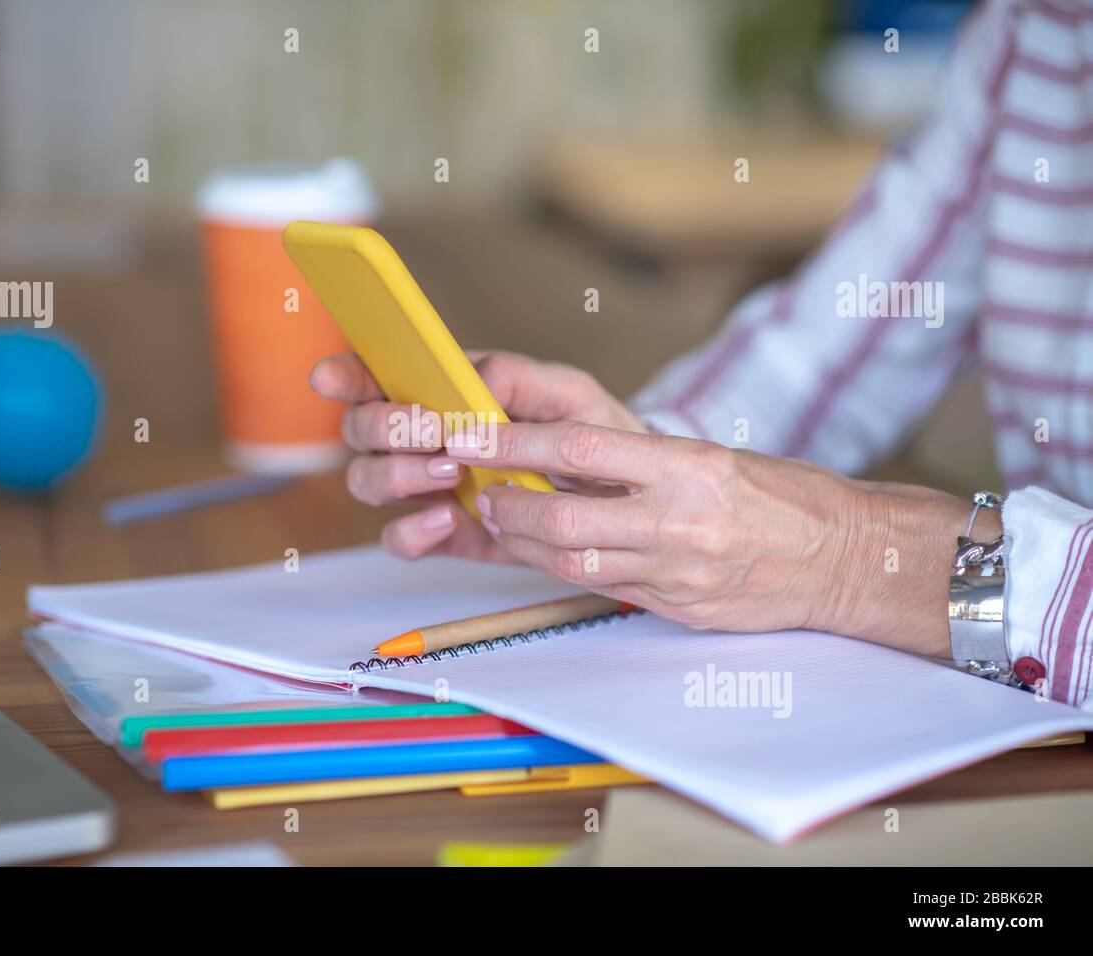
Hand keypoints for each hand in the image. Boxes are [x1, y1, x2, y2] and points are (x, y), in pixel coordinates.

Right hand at [309, 351, 647, 561]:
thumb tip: (473, 380)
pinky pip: (400, 540)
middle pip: (360, 431)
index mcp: (439, 392)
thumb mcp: (568, 394)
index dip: (344, 374)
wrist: (619, 500)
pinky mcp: (443, 535)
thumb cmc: (588, 432)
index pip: (375, 376)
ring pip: (369, 482)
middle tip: (429, 430)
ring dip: (398, 476)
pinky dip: (412, 532)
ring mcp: (425, 489)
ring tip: (449, 473)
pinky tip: (445, 520)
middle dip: (384, 427)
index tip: (329, 377)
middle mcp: (419, 440)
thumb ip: (520, 378)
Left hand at [453, 420, 979, 655]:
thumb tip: (562, 460)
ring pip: (575, 564)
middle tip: (484, 491)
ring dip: (527, 545)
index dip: (515, 445)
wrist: (847, 559)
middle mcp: (682, 522)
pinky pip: (605, 589)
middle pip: (564, 522)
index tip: (474, 436)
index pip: (581, 450)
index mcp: (691, 467)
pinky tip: (551, 553)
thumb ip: (641, 462)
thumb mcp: (714, 458)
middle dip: (510, 508)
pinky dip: (567, 570)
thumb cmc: (783, 497)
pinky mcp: (679, 610)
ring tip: (506, 522)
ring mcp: (679, 574)